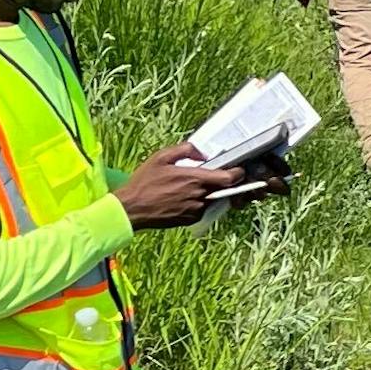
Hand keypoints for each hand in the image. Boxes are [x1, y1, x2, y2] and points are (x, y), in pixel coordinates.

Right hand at [116, 144, 239, 231]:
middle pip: (225, 189)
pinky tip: (185, 196)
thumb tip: (203, 153)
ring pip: (214, 199)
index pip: (229, 178)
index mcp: (194, 178)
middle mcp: (199, 196)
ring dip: (211, 192)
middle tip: (219, 176)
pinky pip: (204, 208)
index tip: (238, 170)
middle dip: (227, 183)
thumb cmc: (144, 182)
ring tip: (193, 186)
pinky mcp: (192, 219)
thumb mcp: (161, 157)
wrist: (132, 208)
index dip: (238, 174)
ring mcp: (197, 209)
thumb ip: (185, 150)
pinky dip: (201, 202)